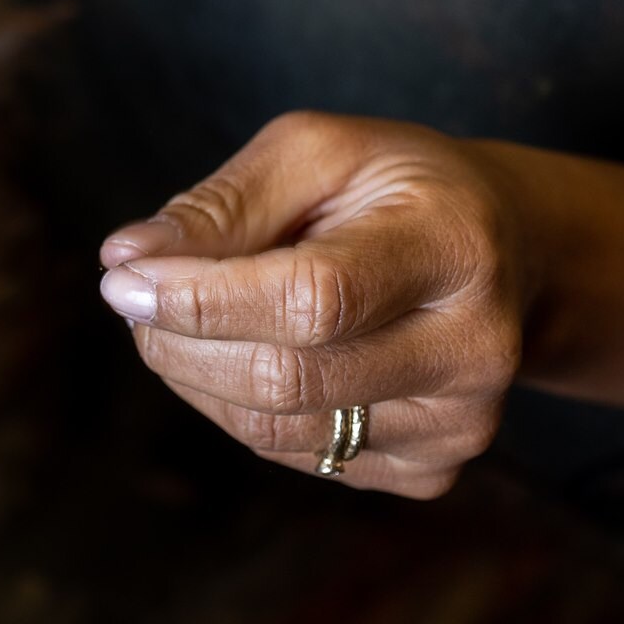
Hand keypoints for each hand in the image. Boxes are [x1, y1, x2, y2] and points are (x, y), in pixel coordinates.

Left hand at [99, 113, 528, 497]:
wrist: (501, 251)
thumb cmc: (391, 188)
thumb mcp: (315, 152)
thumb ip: (221, 204)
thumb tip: (126, 259)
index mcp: (452, 248)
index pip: (312, 299)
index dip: (203, 298)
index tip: (122, 279)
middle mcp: (473, 350)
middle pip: (287, 378)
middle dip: (179, 341)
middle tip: (132, 296)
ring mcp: (458, 425)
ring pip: (276, 430)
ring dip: (194, 376)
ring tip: (175, 319)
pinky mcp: (431, 471)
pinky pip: (296, 456)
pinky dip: (235, 408)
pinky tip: (239, 353)